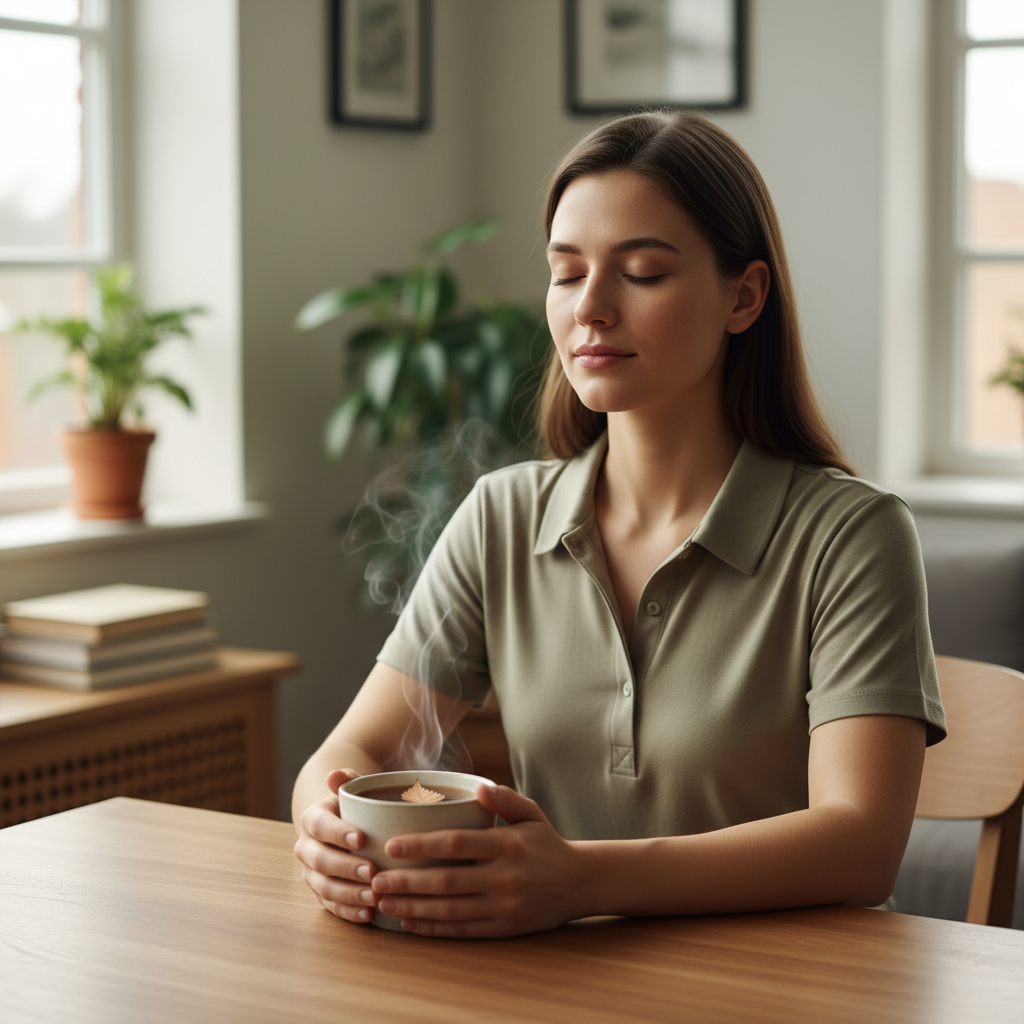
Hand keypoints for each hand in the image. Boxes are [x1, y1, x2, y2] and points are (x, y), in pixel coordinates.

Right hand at [293, 769, 379, 923]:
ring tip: (373, 897)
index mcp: (312, 819)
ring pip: (324, 887)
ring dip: (349, 894)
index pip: (320, 826)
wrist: (344, 829)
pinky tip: (368, 914)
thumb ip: (347, 781)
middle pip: (321, 860)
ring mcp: (311, 873)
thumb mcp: (352, 791)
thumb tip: (336, 774)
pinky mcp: (320, 894)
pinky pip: (331, 906)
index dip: (338, 833)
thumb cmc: (355, 808)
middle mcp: (306, 848)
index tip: (362, 838)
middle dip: (346, 868)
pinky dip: (348, 911)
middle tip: (372, 872)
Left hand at [370, 784, 585, 937]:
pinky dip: (433, 929)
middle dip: (407, 882)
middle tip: (375, 880)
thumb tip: (478, 787)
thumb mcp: (531, 813)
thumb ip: (504, 798)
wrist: (579, 883)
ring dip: (413, 908)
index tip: (392, 845)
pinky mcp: (504, 929)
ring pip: (450, 910)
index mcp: (507, 845)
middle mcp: (504, 877)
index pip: (457, 843)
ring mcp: (504, 907)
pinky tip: (409, 924)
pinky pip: (463, 931)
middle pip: (447, 881)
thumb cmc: (546, 842)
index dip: (422, 845)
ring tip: (383, 903)